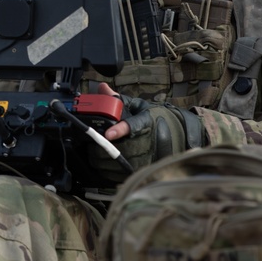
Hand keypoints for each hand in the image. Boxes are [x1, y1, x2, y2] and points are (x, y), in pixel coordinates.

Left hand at [91, 98, 205, 175]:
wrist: (170, 134)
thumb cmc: (148, 119)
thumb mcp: (134, 106)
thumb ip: (116, 99)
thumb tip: (102, 87)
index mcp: (144, 121)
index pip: (132, 126)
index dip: (120, 130)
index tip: (108, 133)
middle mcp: (147, 139)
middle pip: (121, 147)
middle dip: (102, 147)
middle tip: (91, 142)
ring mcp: (146, 155)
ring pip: (119, 162)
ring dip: (102, 159)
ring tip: (94, 152)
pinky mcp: (142, 167)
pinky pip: (121, 173)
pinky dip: (107, 170)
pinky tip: (102, 163)